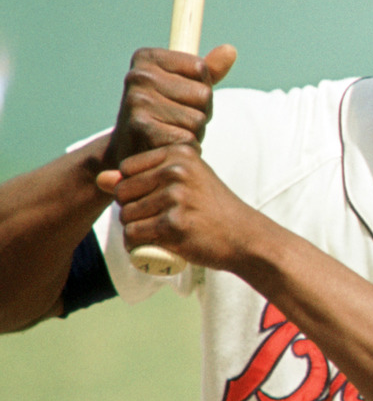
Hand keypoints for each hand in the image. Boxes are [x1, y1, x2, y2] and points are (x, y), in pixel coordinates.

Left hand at [97, 142, 254, 270]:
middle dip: (132, 211)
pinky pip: (133, 236)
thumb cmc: (211, 208)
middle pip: (122, 193)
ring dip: (136, 231)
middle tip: (159, 220)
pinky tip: (156, 246)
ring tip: (160, 234)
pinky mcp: (173, 224)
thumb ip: (143, 175)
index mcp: (178, 153)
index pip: (126, 169)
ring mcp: (175, 197)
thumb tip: (100, 178)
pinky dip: (138, 247)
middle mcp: (176, 171)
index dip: (135, 189)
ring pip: (126, 217)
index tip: (160, 199)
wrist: (244, 235)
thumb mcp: (184, 182)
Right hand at [105, 44, 236, 169]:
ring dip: (194, 133)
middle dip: (200, 113)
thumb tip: (230, 50)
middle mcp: (139, 75)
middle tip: (176, 121)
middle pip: (203, 94)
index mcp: (147, 57)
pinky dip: (186, 147)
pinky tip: (168, 146)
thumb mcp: (183, 87)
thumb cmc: (162, 116)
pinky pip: (188, 138)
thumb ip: (208, 70)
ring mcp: (138, 101)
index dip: (201, 89)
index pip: (201, 68)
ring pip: (198, 119)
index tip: (180, 98)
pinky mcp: (141, 128)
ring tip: (171, 133)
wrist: (131, 153)